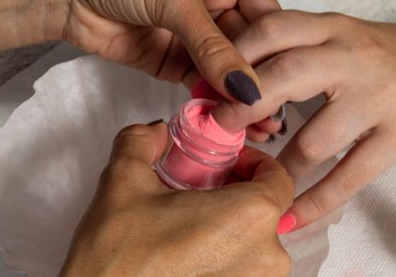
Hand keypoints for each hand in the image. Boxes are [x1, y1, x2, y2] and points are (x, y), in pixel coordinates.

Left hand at [60, 0, 280, 104]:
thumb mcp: (176, 0)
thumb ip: (213, 47)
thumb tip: (245, 86)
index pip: (266, 18)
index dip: (274, 52)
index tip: (285, 85)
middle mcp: (217, 4)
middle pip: (249, 48)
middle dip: (258, 81)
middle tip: (270, 114)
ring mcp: (195, 35)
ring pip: (224, 70)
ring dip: (236, 98)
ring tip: (256, 126)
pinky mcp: (173, 59)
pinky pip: (198, 83)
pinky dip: (208, 101)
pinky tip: (224, 120)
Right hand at [60, 122, 294, 275]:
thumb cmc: (118, 255)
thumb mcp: (124, 179)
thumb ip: (143, 140)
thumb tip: (157, 132)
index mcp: (251, 217)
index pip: (278, 177)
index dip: (252, 163)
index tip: (225, 164)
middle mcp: (266, 257)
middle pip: (267, 210)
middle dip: (238, 193)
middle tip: (201, 189)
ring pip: (255, 242)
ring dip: (231, 226)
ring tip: (191, 221)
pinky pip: (244, 268)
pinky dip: (225, 254)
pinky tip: (189, 250)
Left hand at [211, 10, 395, 232]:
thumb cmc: (390, 58)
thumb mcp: (341, 39)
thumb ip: (294, 53)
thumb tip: (232, 84)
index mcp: (331, 29)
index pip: (271, 31)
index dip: (232, 59)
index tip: (206, 88)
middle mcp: (353, 57)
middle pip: (287, 75)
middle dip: (244, 105)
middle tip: (218, 131)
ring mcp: (379, 98)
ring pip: (318, 137)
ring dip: (280, 166)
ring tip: (257, 181)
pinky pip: (352, 175)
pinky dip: (318, 202)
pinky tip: (295, 215)